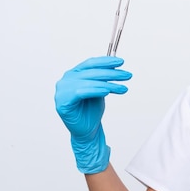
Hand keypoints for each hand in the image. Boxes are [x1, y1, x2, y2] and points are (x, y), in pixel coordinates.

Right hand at [55, 56, 131, 173]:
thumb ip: (104, 78)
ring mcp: (62, 91)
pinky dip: (95, 90)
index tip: (121, 62)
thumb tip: (116, 65)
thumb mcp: (101, 89)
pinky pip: (81, 92)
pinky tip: (107, 91)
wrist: (87, 129)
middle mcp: (66, 80)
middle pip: (91, 72)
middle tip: (127, 75)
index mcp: (74, 74)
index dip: (106, 61)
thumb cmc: (92, 110)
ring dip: (108, 84)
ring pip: (88, 82)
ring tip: (122, 87)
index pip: (90, 63)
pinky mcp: (62, 102)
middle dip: (111, 73)